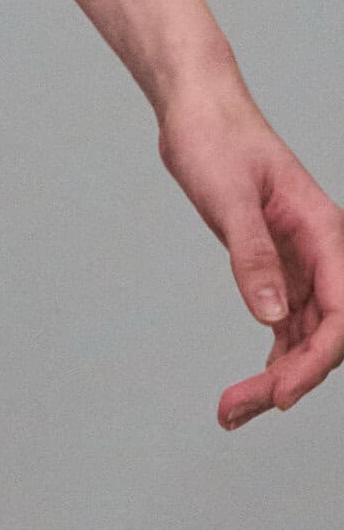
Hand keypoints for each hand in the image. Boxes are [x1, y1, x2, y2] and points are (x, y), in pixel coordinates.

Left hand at [155, 79, 343, 431]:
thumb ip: (252, 257)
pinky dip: (270, 363)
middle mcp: (322, 253)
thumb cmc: (218, 143)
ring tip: (229, 412)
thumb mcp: (230, 199)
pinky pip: (288, 330)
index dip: (317, 360)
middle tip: (232, 411)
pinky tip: (245, 392)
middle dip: (287, 380)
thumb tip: (271, 315)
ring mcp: (302, 266)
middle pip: (325, 335)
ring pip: (305, 339)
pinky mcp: (279, 273)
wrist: (201, 117)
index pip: (342, 311)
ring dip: (273, 380)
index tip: (281, 395)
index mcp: (324, 232)